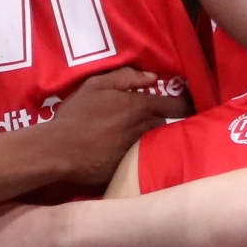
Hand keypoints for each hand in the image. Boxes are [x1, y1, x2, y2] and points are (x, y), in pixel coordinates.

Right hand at [44, 67, 186, 182]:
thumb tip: (152, 78)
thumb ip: (125, 77)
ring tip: (134, 135)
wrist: (59, 151)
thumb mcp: (95, 85)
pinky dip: (140, 154)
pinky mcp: (132, 170)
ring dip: (151, 137)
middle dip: (159, 119)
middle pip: (164, 123)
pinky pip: (144, 159)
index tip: (188, 102)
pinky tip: (128, 153)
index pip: (177, 105)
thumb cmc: (75, 115)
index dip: (186, 103)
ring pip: (155, 140)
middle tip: (145, 117)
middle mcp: (145, 129)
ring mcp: (140, 151)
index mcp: (140, 107)